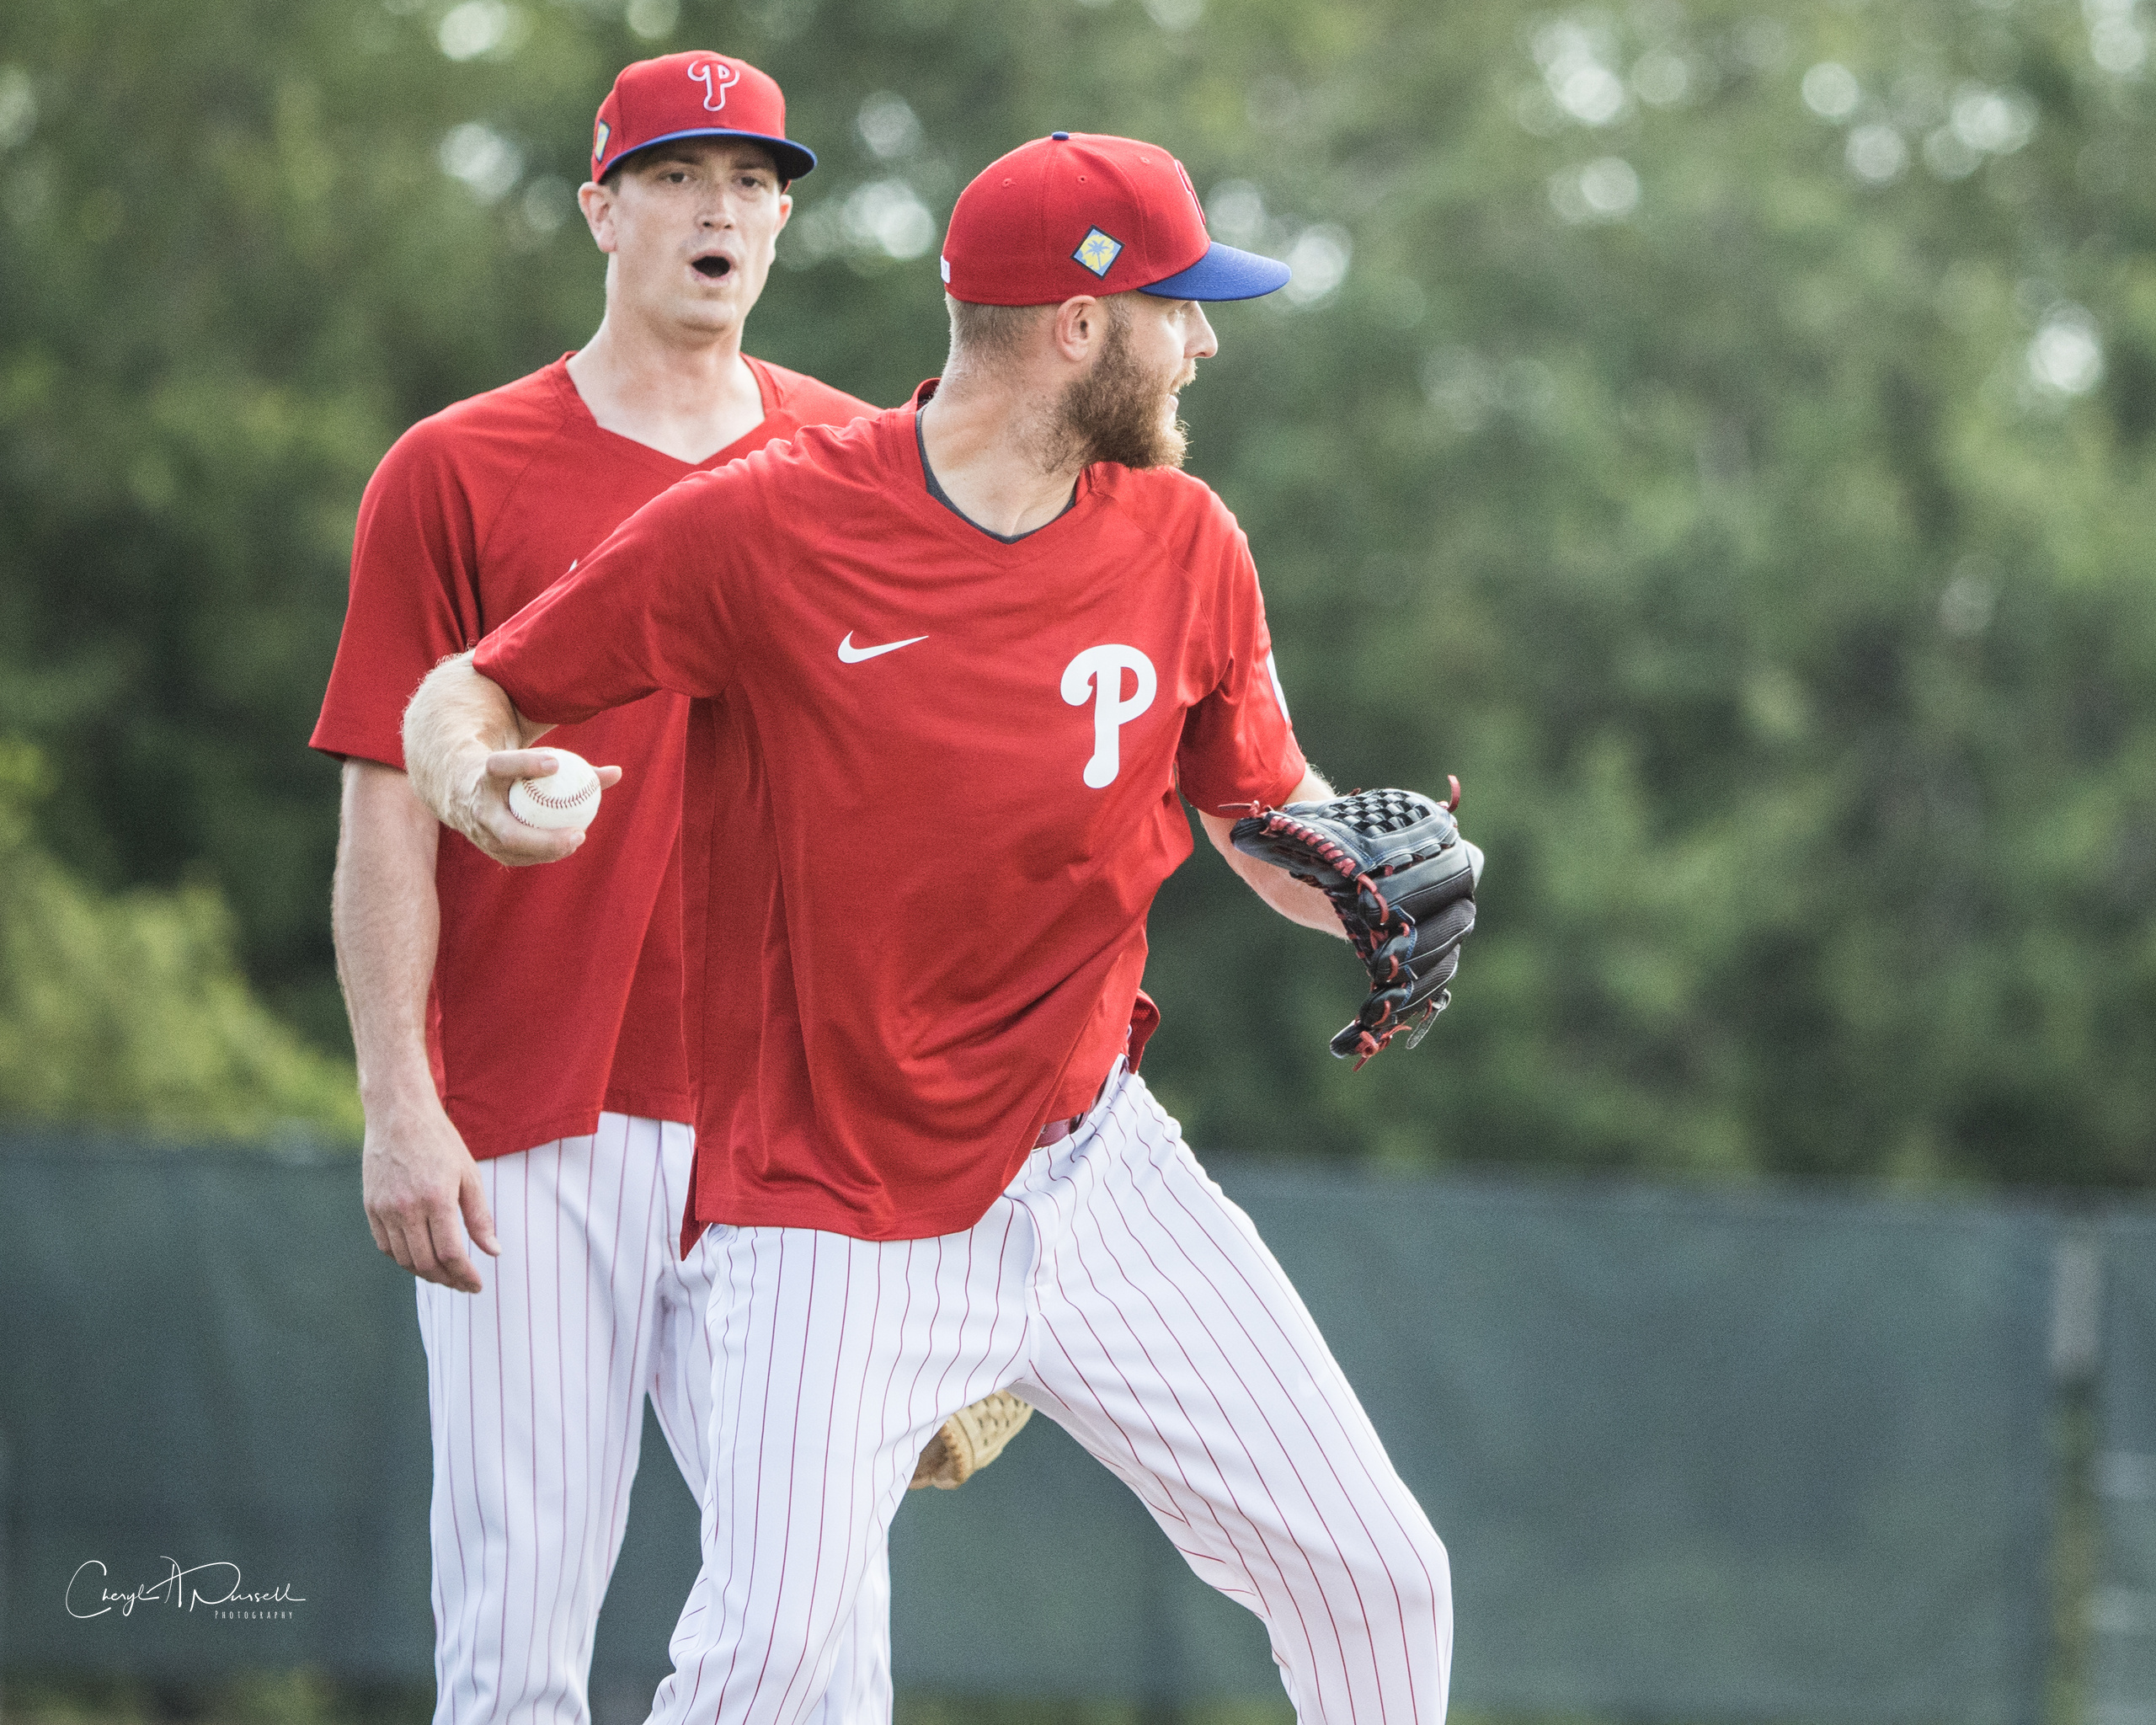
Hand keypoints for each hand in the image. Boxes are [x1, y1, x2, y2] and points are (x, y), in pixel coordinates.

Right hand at [362, 1086, 500, 1292]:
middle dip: (448, 1280)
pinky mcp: (370, 1207)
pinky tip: (420, 1259)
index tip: (477, 1284)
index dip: (465, 1275)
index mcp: (436, 1199)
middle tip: (463, 1284)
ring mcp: (385, 1209)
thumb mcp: (469, 1175)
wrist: (399, 1116)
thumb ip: (480, 1217)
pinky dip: (403, 1259)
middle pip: (426, 1263)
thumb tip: (493, 1252)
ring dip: (426, 1274)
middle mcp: (407, 1208)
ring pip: (404, 1259)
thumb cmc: (440, 1143)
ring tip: (445, 1275)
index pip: (451, 1254)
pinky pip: (385, 1246)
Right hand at [451, 749, 623, 867]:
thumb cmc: (513, 769)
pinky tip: (566, 846)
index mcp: (483, 774)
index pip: (500, 766)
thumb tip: (617, 773)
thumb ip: (572, 765)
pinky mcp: (486, 847)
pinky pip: (517, 857)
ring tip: (576, 840)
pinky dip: (542, 852)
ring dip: (547, 850)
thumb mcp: (533, 760)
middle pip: (508, 832)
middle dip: (544, 840)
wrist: (464, 787)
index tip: (556, 763)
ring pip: (513, 851)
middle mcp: (478, 807)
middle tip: (579, 834)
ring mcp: (479, 833)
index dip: (525, 764)